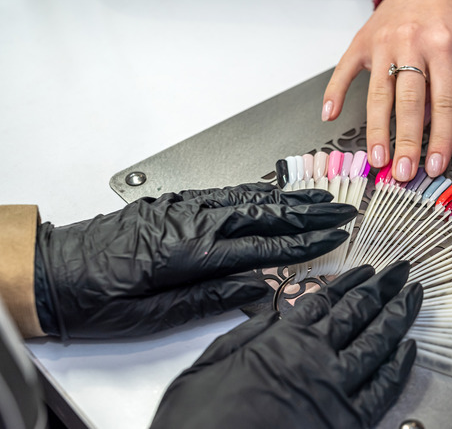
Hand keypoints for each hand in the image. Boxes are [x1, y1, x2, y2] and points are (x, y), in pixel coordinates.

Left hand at [34, 183, 356, 338]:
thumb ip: (212, 297)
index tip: (333, 238)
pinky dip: (257, 191)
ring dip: (289, 198)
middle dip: (309, 212)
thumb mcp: (156, 315)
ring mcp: (183, 207)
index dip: (304, 243)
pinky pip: (227, 192)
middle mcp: (191, 221)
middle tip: (342, 210)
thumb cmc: (97, 298)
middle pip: (264, 213)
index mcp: (191, 252)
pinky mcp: (174, 203)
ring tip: (320, 198)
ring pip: (249, 198)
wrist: (54, 271)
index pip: (263, 245)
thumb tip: (256, 287)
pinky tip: (273, 193)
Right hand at [150, 262, 421, 428]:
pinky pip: (383, 389)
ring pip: (377, 343)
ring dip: (398, 315)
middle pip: (358, 313)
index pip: (325, 302)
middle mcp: (313, 359)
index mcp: (280, 342)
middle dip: (383, 289)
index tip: (365, 270)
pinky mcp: (348, 423)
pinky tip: (410, 347)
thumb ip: (243, 338)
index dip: (349, 283)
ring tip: (413, 295)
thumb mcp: (206, 369)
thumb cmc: (197, 423)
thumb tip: (272, 316)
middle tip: (401, 271)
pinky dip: (399, 366)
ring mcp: (335, 390)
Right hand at [323, 0, 451, 180]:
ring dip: (377, 131)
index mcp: (442, 47)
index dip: (440, 138)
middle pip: (408, 103)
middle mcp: (411, 45)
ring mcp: (383, 44)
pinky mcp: (362, 42)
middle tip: (402, 171)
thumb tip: (430, 123)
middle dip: (405, 142)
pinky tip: (330, 116)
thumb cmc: (446, 16)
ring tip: (377, 159)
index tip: (435, 164)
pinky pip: (344, 71)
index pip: (444, 102)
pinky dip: (334, 94)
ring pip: (379, 94)